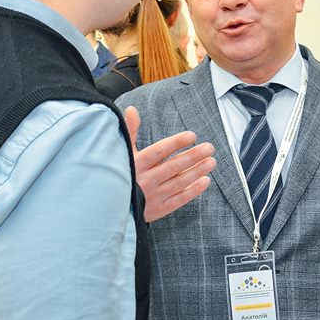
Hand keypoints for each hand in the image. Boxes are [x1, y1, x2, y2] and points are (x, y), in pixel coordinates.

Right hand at [124, 106, 215, 222]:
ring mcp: (153, 196)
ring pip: (179, 182)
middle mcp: (145, 180)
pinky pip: (179, 200)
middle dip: (193, 156)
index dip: (176, 143)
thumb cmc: (118, 174)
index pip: (159, 151)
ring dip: (197, 171)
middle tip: (209, 148)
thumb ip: (130, 131)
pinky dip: (193, 191)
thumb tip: (132, 109)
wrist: (108, 205)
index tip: (191, 136)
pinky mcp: (158, 209)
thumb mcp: (121, 152)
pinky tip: (205, 181)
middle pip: (173, 166)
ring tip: (211, 161)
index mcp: (136, 164)